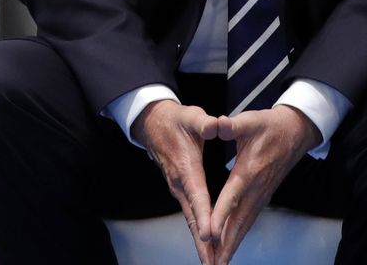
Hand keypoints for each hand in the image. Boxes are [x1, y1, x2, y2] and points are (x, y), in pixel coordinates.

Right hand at [133, 99, 222, 262]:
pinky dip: (199, 232)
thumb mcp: (190, 116)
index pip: (197, 195)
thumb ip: (203, 122)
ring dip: (201, 242)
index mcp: (186, 167)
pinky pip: (190, 215)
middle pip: (193, 218)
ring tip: (211, 262)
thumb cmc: (175, 120)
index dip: (205, 215)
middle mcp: (180, 184)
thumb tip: (214, 125)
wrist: (152, 123)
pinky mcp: (180, 191)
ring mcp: (178, 189)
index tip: (211, 235)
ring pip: (191, 220)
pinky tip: (207, 244)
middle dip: (203, 242)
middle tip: (212, 263)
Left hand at [205, 106, 319, 264]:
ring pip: (244, 224)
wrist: (295, 132)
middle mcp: (256, 188)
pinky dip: (239, 235)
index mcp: (249, 171)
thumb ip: (233, 125)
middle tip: (213, 263)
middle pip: (239, 221)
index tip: (209, 234)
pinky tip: (230, 246)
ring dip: (232, 244)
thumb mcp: (250, 120)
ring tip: (219, 262)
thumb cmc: (270, 126)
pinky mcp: (262, 196)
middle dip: (225, 243)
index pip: (232, 197)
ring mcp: (261, 195)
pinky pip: (248, 220)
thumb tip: (219, 123)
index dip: (220, 216)